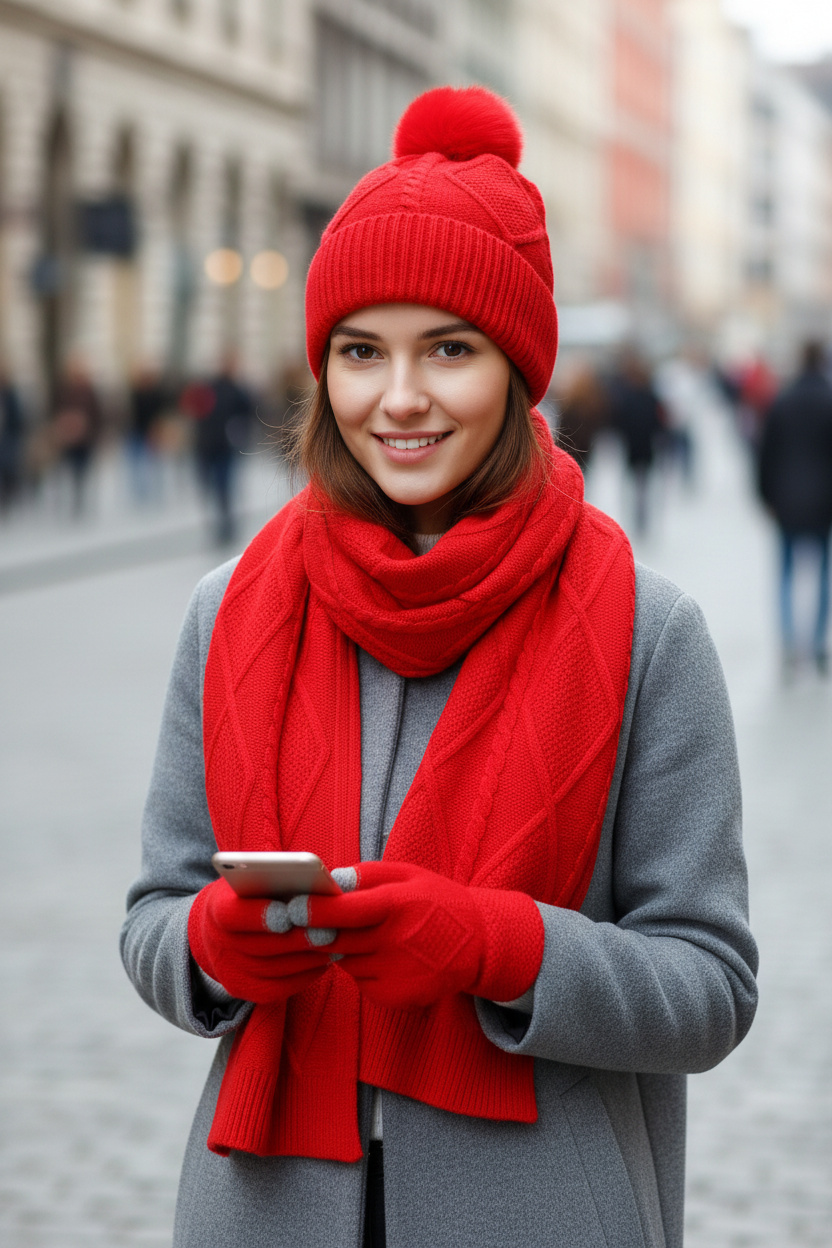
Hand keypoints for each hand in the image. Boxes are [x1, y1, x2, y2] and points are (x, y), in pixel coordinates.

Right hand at [188, 878, 331, 1004]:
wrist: (224, 930)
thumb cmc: (252, 895)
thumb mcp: (257, 880)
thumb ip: (277, 881)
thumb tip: (315, 887)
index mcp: (217, 907)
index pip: (232, 915)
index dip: (261, 916)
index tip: (290, 914)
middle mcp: (217, 943)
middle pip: (259, 947)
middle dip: (297, 940)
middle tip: (329, 931)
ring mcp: (229, 971)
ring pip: (273, 970)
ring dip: (307, 958)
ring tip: (335, 945)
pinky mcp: (244, 990)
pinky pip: (278, 988)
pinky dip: (305, 975)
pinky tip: (325, 960)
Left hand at [290, 861, 543, 1010]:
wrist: (477, 944)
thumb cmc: (435, 901)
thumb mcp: (408, 875)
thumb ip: (366, 875)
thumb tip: (327, 882)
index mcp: (398, 905)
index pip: (347, 910)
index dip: (316, 909)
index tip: (292, 906)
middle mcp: (396, 942)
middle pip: (337, 939)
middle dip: (321, 930)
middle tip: (312, 921)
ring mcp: (396, 974)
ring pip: (345, 961)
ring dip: (346, 948)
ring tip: (372, 935)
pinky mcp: (396, 997)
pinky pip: (360, 981)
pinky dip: (362, 969)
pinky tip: (386, 956)